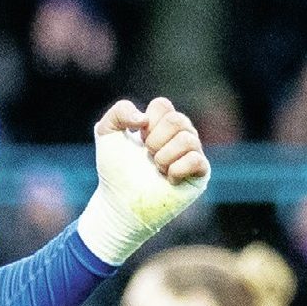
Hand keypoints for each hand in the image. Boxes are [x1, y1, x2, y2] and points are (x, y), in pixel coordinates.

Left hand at [77, 98, 210, 264]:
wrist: (120, 200)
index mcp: (160, 123)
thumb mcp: (106, 132)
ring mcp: (192, 154)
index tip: (138, 138)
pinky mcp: (200, 174)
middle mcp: (179, 136)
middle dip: (155, 139)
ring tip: (156, 168)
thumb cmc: (115, 168)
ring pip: (189, 139)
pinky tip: (168, 178)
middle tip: (147, 155)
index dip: (147, 121)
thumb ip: (119, 111)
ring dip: (164, 155)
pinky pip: (196, 160)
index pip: (163, 105)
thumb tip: (144, 118)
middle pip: (177, 120)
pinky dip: (177, 168)